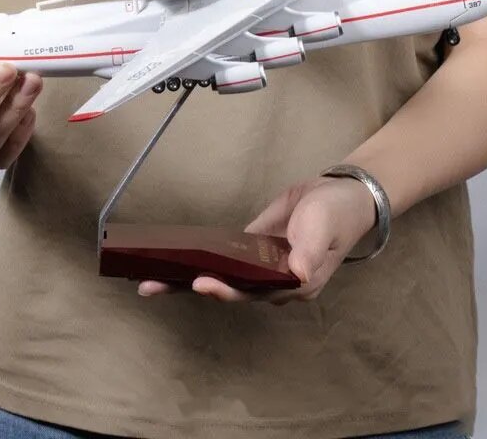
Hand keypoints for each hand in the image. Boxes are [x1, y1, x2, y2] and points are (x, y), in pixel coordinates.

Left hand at [138, 175, 376, 304]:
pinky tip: (175, 258)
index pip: (251, 292)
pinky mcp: (251, 247)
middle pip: (227, 288)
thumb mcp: (322, 229)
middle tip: (152, 285)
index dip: (225, 289)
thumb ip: (311, 252)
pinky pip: (222, 256)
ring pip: (220, 274)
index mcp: (291, 285)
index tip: (201, 283)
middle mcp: (271, 282)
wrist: (337, 194)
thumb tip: (298, 273)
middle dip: (191, 287)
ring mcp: (259, 266)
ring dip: (186, 276)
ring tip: (150, 278)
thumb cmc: (335, 215)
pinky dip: (200, 257)